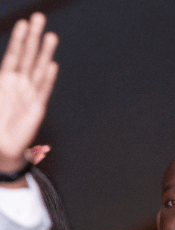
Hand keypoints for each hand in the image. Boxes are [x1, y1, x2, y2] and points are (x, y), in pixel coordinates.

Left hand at [0, 12, 57, 172]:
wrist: (2, 148)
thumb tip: (6, 74)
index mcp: (3, 80)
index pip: (13, 55)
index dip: (18, 39)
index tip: (24, 23)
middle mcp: (17, 84)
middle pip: (28, 56)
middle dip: (34, 37)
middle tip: (40, 18)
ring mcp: (29, 95)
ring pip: (39, 69)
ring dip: (44, 53)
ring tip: (51, 36)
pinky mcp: (37, 108)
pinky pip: (44, 90)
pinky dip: (48, 78)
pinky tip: (52, 65)